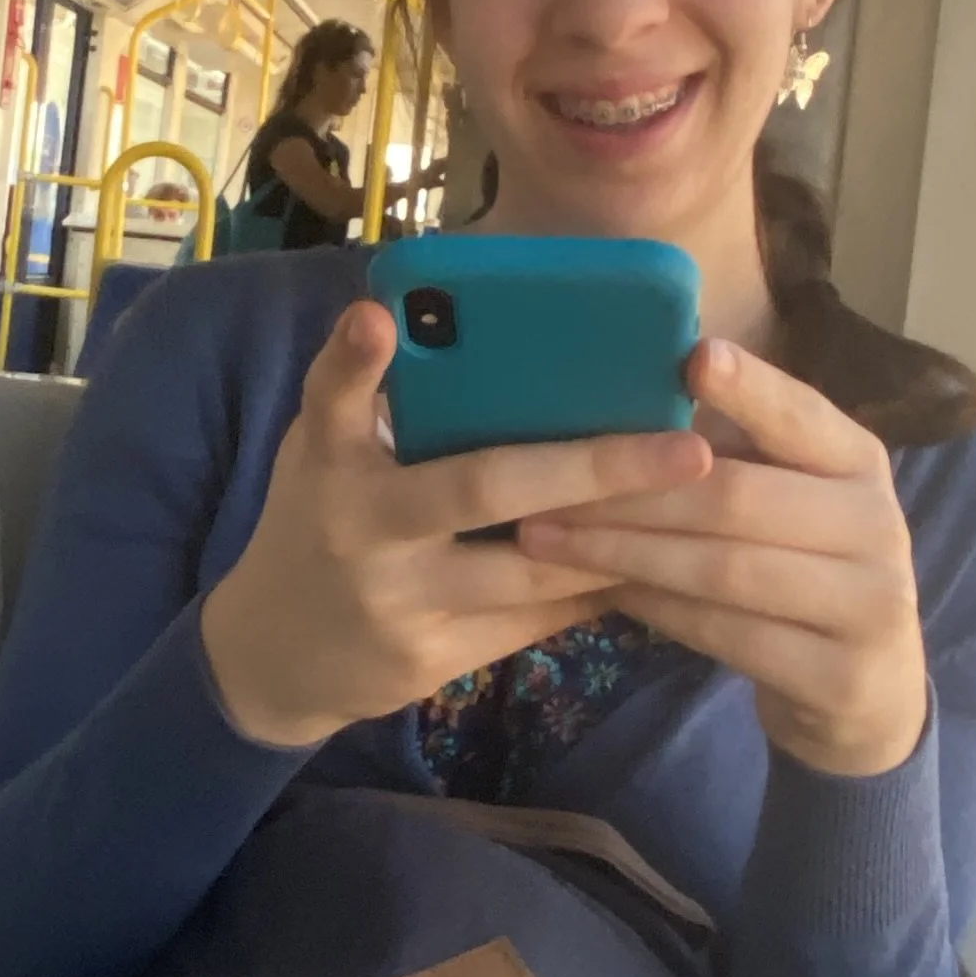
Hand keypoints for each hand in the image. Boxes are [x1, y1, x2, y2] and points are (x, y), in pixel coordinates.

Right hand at [199, 298, 712, 748]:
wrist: (275, 658)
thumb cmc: (320, 522)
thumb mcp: (322, 453)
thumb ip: (368, 397)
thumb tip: (423, 320)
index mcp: (328, 462)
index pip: (333, 399)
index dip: (354, 360)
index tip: (377, 317)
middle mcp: (361, 529)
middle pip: (484, 487)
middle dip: (592, 465)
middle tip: (688, 448)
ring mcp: (400, 602)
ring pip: (534, 570)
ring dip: (620, 537)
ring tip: (701, 506)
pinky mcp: (432, 659)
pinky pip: (536, 620)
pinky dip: (598, 587)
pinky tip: (659, 561)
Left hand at [515, 336, 928, 778]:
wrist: (866, 688)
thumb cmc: (798, 567)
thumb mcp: (782, 497)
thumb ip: (722, 454)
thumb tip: (619, 395)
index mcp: (858, 462)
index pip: (802, 416)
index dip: (751, 388)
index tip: (693, 357)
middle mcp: (879, 525)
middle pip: (739, 498)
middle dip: (632, 493)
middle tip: (546, 488)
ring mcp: (870, 605)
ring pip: (725, 570)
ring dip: (625, 552)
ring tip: (545, 539)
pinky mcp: (842, 676)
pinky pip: (729, 635)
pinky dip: (657, 609)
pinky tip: (603, 591)